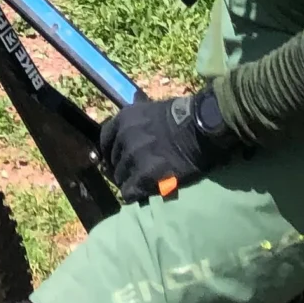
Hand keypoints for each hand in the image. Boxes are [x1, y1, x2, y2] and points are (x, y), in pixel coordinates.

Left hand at [98, 88, 244, 204]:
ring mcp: (133, 158)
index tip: (119, 158)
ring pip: (120, 178)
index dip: (112, 151)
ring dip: (130, 182)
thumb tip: (131, 110)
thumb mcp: (150, 108)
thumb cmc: (179, 117)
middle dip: (123, 168)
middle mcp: (123, 138)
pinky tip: (144, 193)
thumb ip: (136, 116)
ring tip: (143, 183)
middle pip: (113, 162)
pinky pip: (129, 192)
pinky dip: (135, 194)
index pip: (105, 140)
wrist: (198, 130)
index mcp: (123, 119)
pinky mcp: (144, 176)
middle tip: (135, 173)